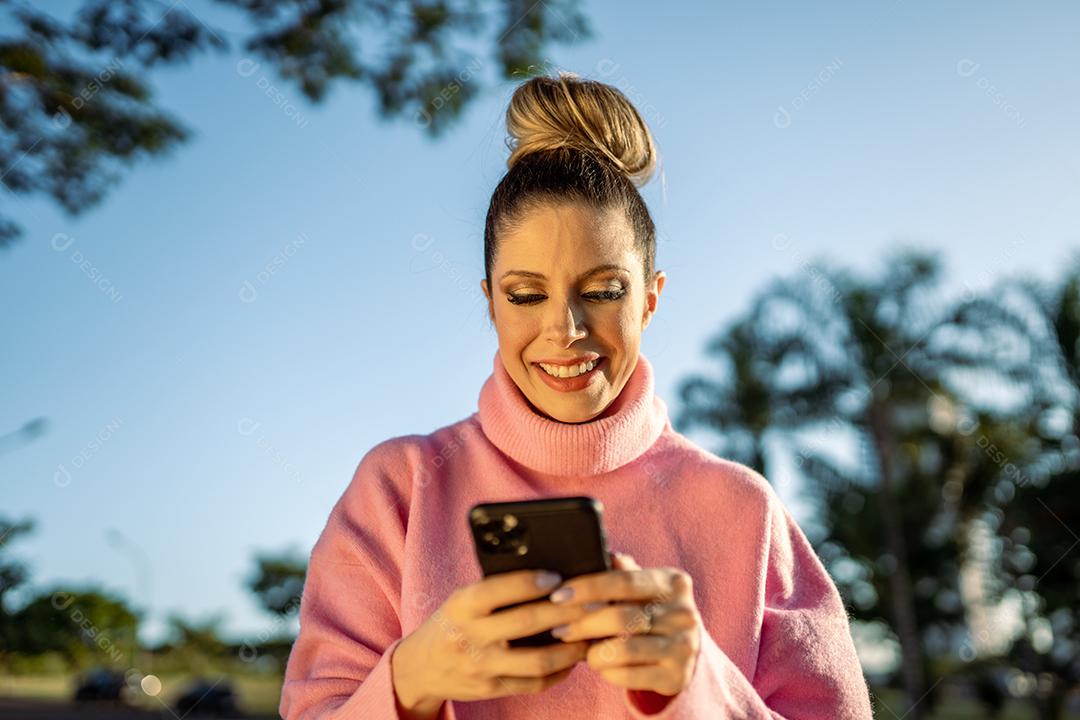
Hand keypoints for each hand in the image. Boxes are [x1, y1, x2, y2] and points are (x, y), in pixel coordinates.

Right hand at [392, 569, 593, 716]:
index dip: (531, 582)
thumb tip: (549, 575)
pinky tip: (573, 659)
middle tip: (591, 602)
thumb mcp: (462, 599)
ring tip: (588, 634)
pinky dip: (560, 671)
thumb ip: (496, 589)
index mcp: (462, 605)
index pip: (498, 589)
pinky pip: (534, 683)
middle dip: (564, 611)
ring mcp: (481, 667)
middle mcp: (470, 636)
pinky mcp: (492, 689)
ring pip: (537, 660)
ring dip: (570, 648)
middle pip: (526, 622)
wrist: (420, 668)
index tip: (557, 577)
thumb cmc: (453, 622)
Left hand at [546, 552, 701, 697]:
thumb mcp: (644, 588)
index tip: (558, 595)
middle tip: (560, 629)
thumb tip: (601, 554)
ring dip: (593, 652)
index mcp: (673, 583)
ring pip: (623, 650)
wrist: (684, 652)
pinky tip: (602, 665)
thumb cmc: (650, 611)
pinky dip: (607, 671)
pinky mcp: (677, 676)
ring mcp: (683, 647)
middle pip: (620, 617)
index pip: (624, 581)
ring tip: (580, 650)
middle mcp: (684, 613)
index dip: (588, 587)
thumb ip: (623, 572)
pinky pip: (628, 676)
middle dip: (583, 624)